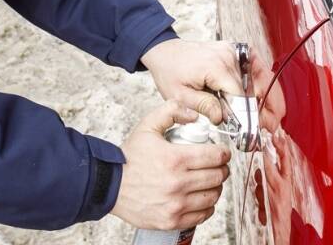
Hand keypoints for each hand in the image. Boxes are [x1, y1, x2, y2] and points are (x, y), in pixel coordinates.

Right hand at [111, 100, 230, 230]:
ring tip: (210, 181)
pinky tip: (201, 198)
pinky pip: (202, 215)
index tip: (222, 152)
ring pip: (212, 196)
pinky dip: (207, 206)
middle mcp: (178, 183)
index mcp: (175, 159)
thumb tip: (194, 115)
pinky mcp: (172, 220)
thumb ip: (171, 111)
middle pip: (217, 176)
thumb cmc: (129, 158)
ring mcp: (175, 204)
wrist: (109, 185)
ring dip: (216, 187)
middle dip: (222, 169)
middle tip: (218, 166)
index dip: (223, 153)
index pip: (215, 156)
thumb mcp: (148, 126)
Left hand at [141, 39, 242, 123]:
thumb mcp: (181, 96)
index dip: (234, 112)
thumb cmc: (169, 72)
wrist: (164, 53)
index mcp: (215, 67)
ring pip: (242, 81)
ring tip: (212, 92)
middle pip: (242, 89)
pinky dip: (231, 81)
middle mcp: (225, 55)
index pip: (238, 96)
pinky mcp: (230, 50)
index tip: (227, 121)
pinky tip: (218, 84)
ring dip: (231, 92)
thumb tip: (220, 116)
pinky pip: (239, 71)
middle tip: (213, 106)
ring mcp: (229, 51)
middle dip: (231, 103)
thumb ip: (203, 106)